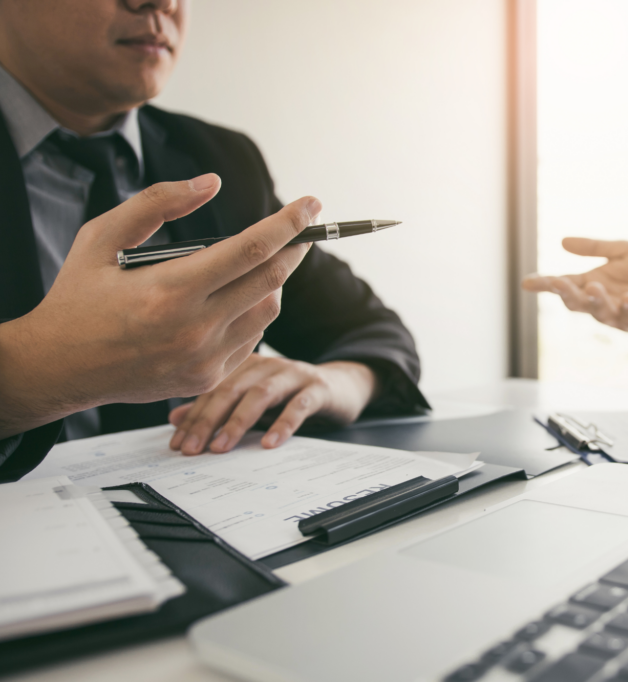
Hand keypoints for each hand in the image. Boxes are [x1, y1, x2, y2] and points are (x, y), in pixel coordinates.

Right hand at [0, 174, 320, 438]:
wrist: (57, 368)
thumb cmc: (77, 298)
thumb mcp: (101, 238)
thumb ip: (157, 203)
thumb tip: (210, 183)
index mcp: (170, 290)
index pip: (251, 248)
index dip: (288, 223)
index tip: (310, 204)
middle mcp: (195, 328)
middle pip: (272, 279)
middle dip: (296, 247)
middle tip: (305, 227)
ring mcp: (204, 359)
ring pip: (268, 310)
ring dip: (274, 280)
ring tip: (264, 260)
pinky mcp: (207, 378)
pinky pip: (252, 338)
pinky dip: (254, 311)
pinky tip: (238, 296)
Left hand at [167, 355, 377, 454]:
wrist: (341, 385)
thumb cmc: (292, 394)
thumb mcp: (252, 400)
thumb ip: (218, 406)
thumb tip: (176, 418)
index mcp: (247, 364)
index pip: (213, 389)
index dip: (193, 416)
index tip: (178, 443)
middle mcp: (268, 364)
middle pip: (231, 389)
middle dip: (208, 420)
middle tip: (193, 449)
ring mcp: (294, 374)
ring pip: (261, 394)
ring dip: (238, 422)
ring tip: (222, 447)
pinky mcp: (319, 388)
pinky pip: (299, 405)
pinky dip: (283, 424)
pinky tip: (270, 443)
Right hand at [521, 238, 627, 337]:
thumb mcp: (623, 251)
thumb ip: (595, 248)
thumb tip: (562, 241)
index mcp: (591, 282)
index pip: (562, 284)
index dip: (544, 285)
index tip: (526, 283)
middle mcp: (599, 301)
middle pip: (575, 301)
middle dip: (565, 294)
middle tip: (557, 284)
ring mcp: (617, 314)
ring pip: (599, 312)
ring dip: (596, 300)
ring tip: (595, 287)